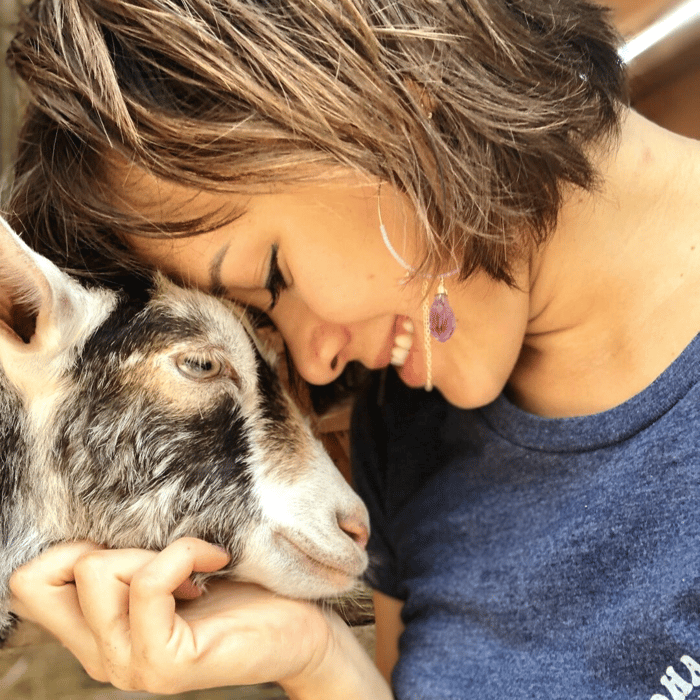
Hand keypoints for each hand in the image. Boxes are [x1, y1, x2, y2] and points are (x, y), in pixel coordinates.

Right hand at [9, 538, 332, 693]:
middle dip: (101, 547)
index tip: (130, 546)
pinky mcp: (164, 665)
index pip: (27, 584)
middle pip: (39, 578)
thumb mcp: (171, 566)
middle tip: (158, 557)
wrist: (299, 625)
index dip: (66, 548)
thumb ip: (129, 558)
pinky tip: (214, 562)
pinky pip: (149, 584)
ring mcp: (128, 666)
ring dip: (153, 549)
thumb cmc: (239, 587)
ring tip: (195, 564)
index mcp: (97, 631)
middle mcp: (101, 656)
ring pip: (97, 571)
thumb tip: (96, 519)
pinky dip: (183, 554)